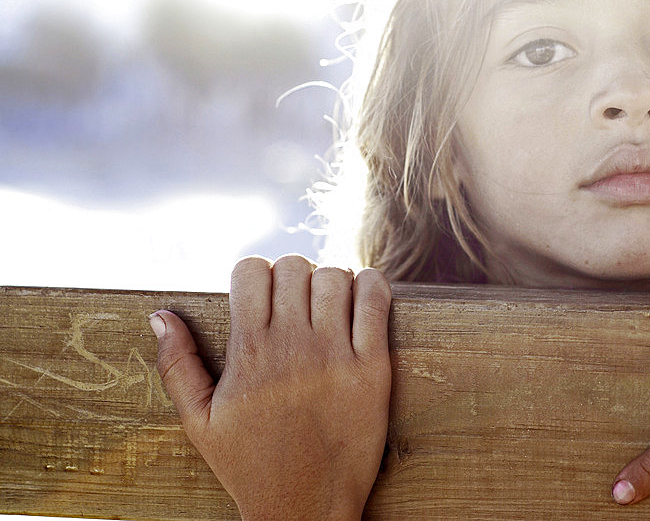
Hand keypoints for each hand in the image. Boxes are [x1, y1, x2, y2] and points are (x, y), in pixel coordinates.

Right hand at [150, 255, 391, 520]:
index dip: (256, 274)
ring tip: (331, 303)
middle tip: (299, 301)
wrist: (304, 509)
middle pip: (294, 266)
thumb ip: (177, 364)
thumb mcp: (199, 421)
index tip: (264, 295)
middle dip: (294, 275)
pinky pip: (376, 299)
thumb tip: (160, 315)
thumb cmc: (251, 465)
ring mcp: (334, 353)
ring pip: (334, 275)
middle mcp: (291, 344)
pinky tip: (363, 293)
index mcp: (248, 350)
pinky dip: (372, 284)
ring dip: (332, 280)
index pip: (250, 270)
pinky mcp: (372, 367)